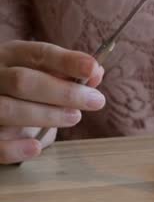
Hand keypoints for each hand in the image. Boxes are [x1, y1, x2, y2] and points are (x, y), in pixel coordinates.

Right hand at [0, 41, 104, 163]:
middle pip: (22, 81)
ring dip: (45, 115)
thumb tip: (96, 72)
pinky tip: (36, 147)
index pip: (38, 54)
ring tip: (74, 117)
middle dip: (63, 92)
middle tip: (95, 101)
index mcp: (10, 57)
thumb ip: (69, 77)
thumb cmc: (25, 95)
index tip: (92, 68)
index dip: (67, 61)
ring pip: (7, 108)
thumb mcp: (45, 80)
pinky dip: (14, 147)